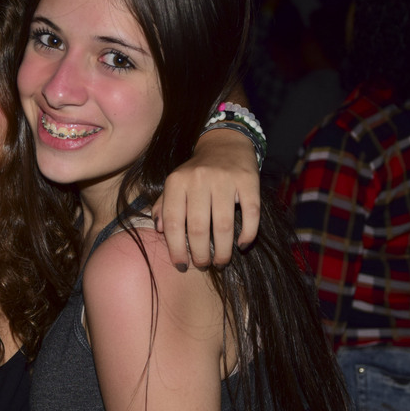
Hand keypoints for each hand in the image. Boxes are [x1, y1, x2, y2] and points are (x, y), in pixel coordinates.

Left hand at [154, 128, 260, 267]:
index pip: (173, 222)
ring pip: (224, 225)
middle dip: (200, 254)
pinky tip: (242, 245)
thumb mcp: (175, 184)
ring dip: (222, 251)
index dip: (176, 249)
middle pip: (199, 228)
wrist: (225, 145)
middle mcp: (199, 179)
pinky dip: (248, 234)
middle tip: (203, 264)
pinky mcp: (248, 181)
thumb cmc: (196, 173)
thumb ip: (163, 206)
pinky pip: (250, 214)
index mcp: (177, 181)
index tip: (181, 265)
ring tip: (220, 261)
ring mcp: (225, 179)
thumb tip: (159, 230)